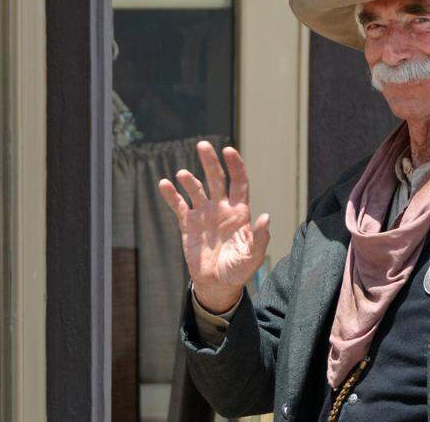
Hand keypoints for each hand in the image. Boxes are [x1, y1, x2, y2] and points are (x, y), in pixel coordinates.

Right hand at [158, 142, 270, 312]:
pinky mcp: (188, 224)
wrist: (217, 284)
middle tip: (203, 145)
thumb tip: (265, 216)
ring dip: (189, 180)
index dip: (235, 166)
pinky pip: (178, 205)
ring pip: (196, 189)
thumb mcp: (253, 256)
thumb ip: (259, 237)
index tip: (229, 150)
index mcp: (239, 212)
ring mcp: (204, 214)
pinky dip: (171, 194)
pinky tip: (164, 184)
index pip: (239, 182)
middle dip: (210, 162)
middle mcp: (221, 208)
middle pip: (216, 179)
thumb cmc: (238, 270)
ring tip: (183, 175)